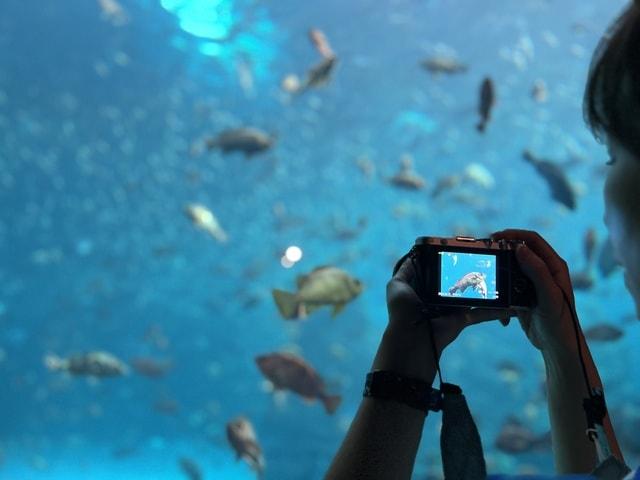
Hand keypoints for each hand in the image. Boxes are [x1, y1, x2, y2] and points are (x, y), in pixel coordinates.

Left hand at [373, 252, 511, 380]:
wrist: (412, 338)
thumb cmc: (402, 312)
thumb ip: (406, 269)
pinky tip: (511, 306)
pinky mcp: (463, 318)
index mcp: (425, 286)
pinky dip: (498, 311)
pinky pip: (483, 312)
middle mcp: (440, 295)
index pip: (440, 269)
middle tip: (487, 257)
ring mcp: (453, 307)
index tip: (462, 247)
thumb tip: (414, 254)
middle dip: (472, 269)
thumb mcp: (397, 286)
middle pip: (459, 279)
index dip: (450, 259)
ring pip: (473, 294)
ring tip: (502, 273)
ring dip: (487, 286)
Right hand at [491, 229, 578, 353]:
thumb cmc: (559, 321)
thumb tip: (520, 248)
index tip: (494, 238)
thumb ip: (537, 270)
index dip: (514, 235)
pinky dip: (500, 294)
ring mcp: (532, 284)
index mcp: (554, 266)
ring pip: (510, 269)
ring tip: (487, 278)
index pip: (532, 240)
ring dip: (499, 274)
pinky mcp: (522, 297)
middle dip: (502, 252)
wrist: (557, 347)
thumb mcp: (548, 295)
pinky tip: (500, 308)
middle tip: (485, 254)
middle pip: (519, 252)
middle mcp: (543, 271)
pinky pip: (506, 288)